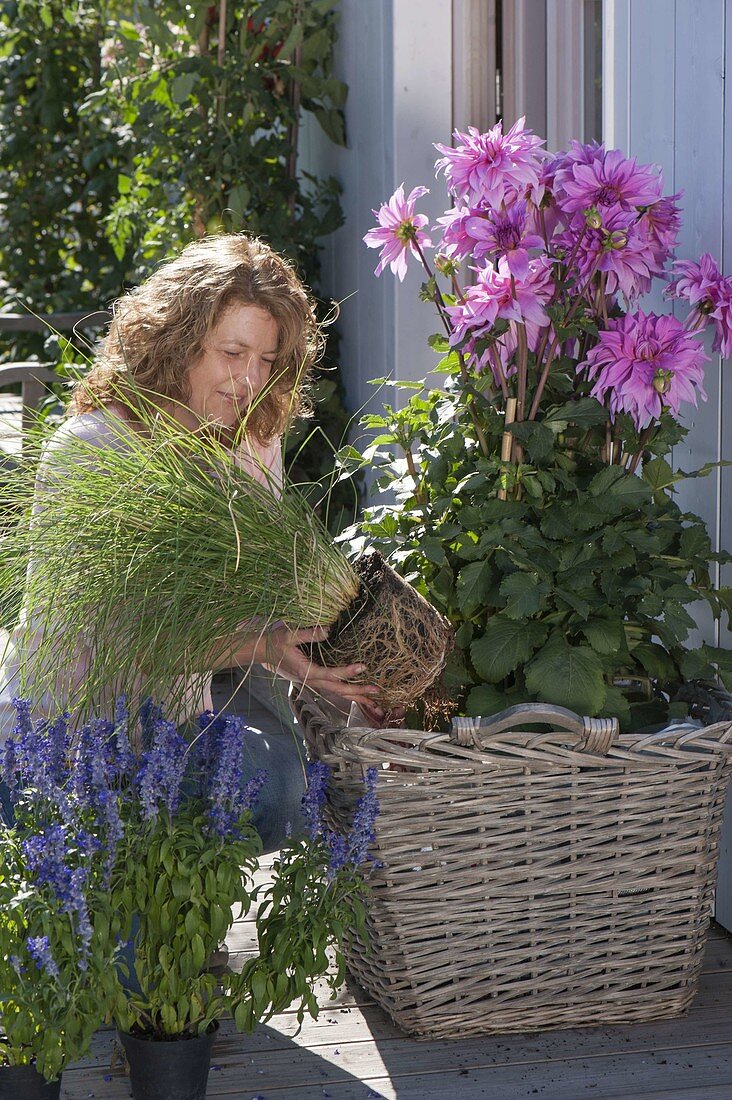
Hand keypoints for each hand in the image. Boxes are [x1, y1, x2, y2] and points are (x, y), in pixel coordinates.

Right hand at [259, 625, 383, 716]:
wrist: (262, 653)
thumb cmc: (275, 642)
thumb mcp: (289, 634)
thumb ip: (309, 634)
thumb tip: (328, 630)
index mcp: (306, 671)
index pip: (330, 674)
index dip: (347, 672)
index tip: (363, 667)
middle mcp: (311, 681)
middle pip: (338, 690)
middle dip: (358, 692)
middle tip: (377, 691)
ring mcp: (312, 683)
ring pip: (336, 693)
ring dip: (355, 696)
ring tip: (374, 701)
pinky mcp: (313, 681)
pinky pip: (332, 690)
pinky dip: (346, 694)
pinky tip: (358, 695)